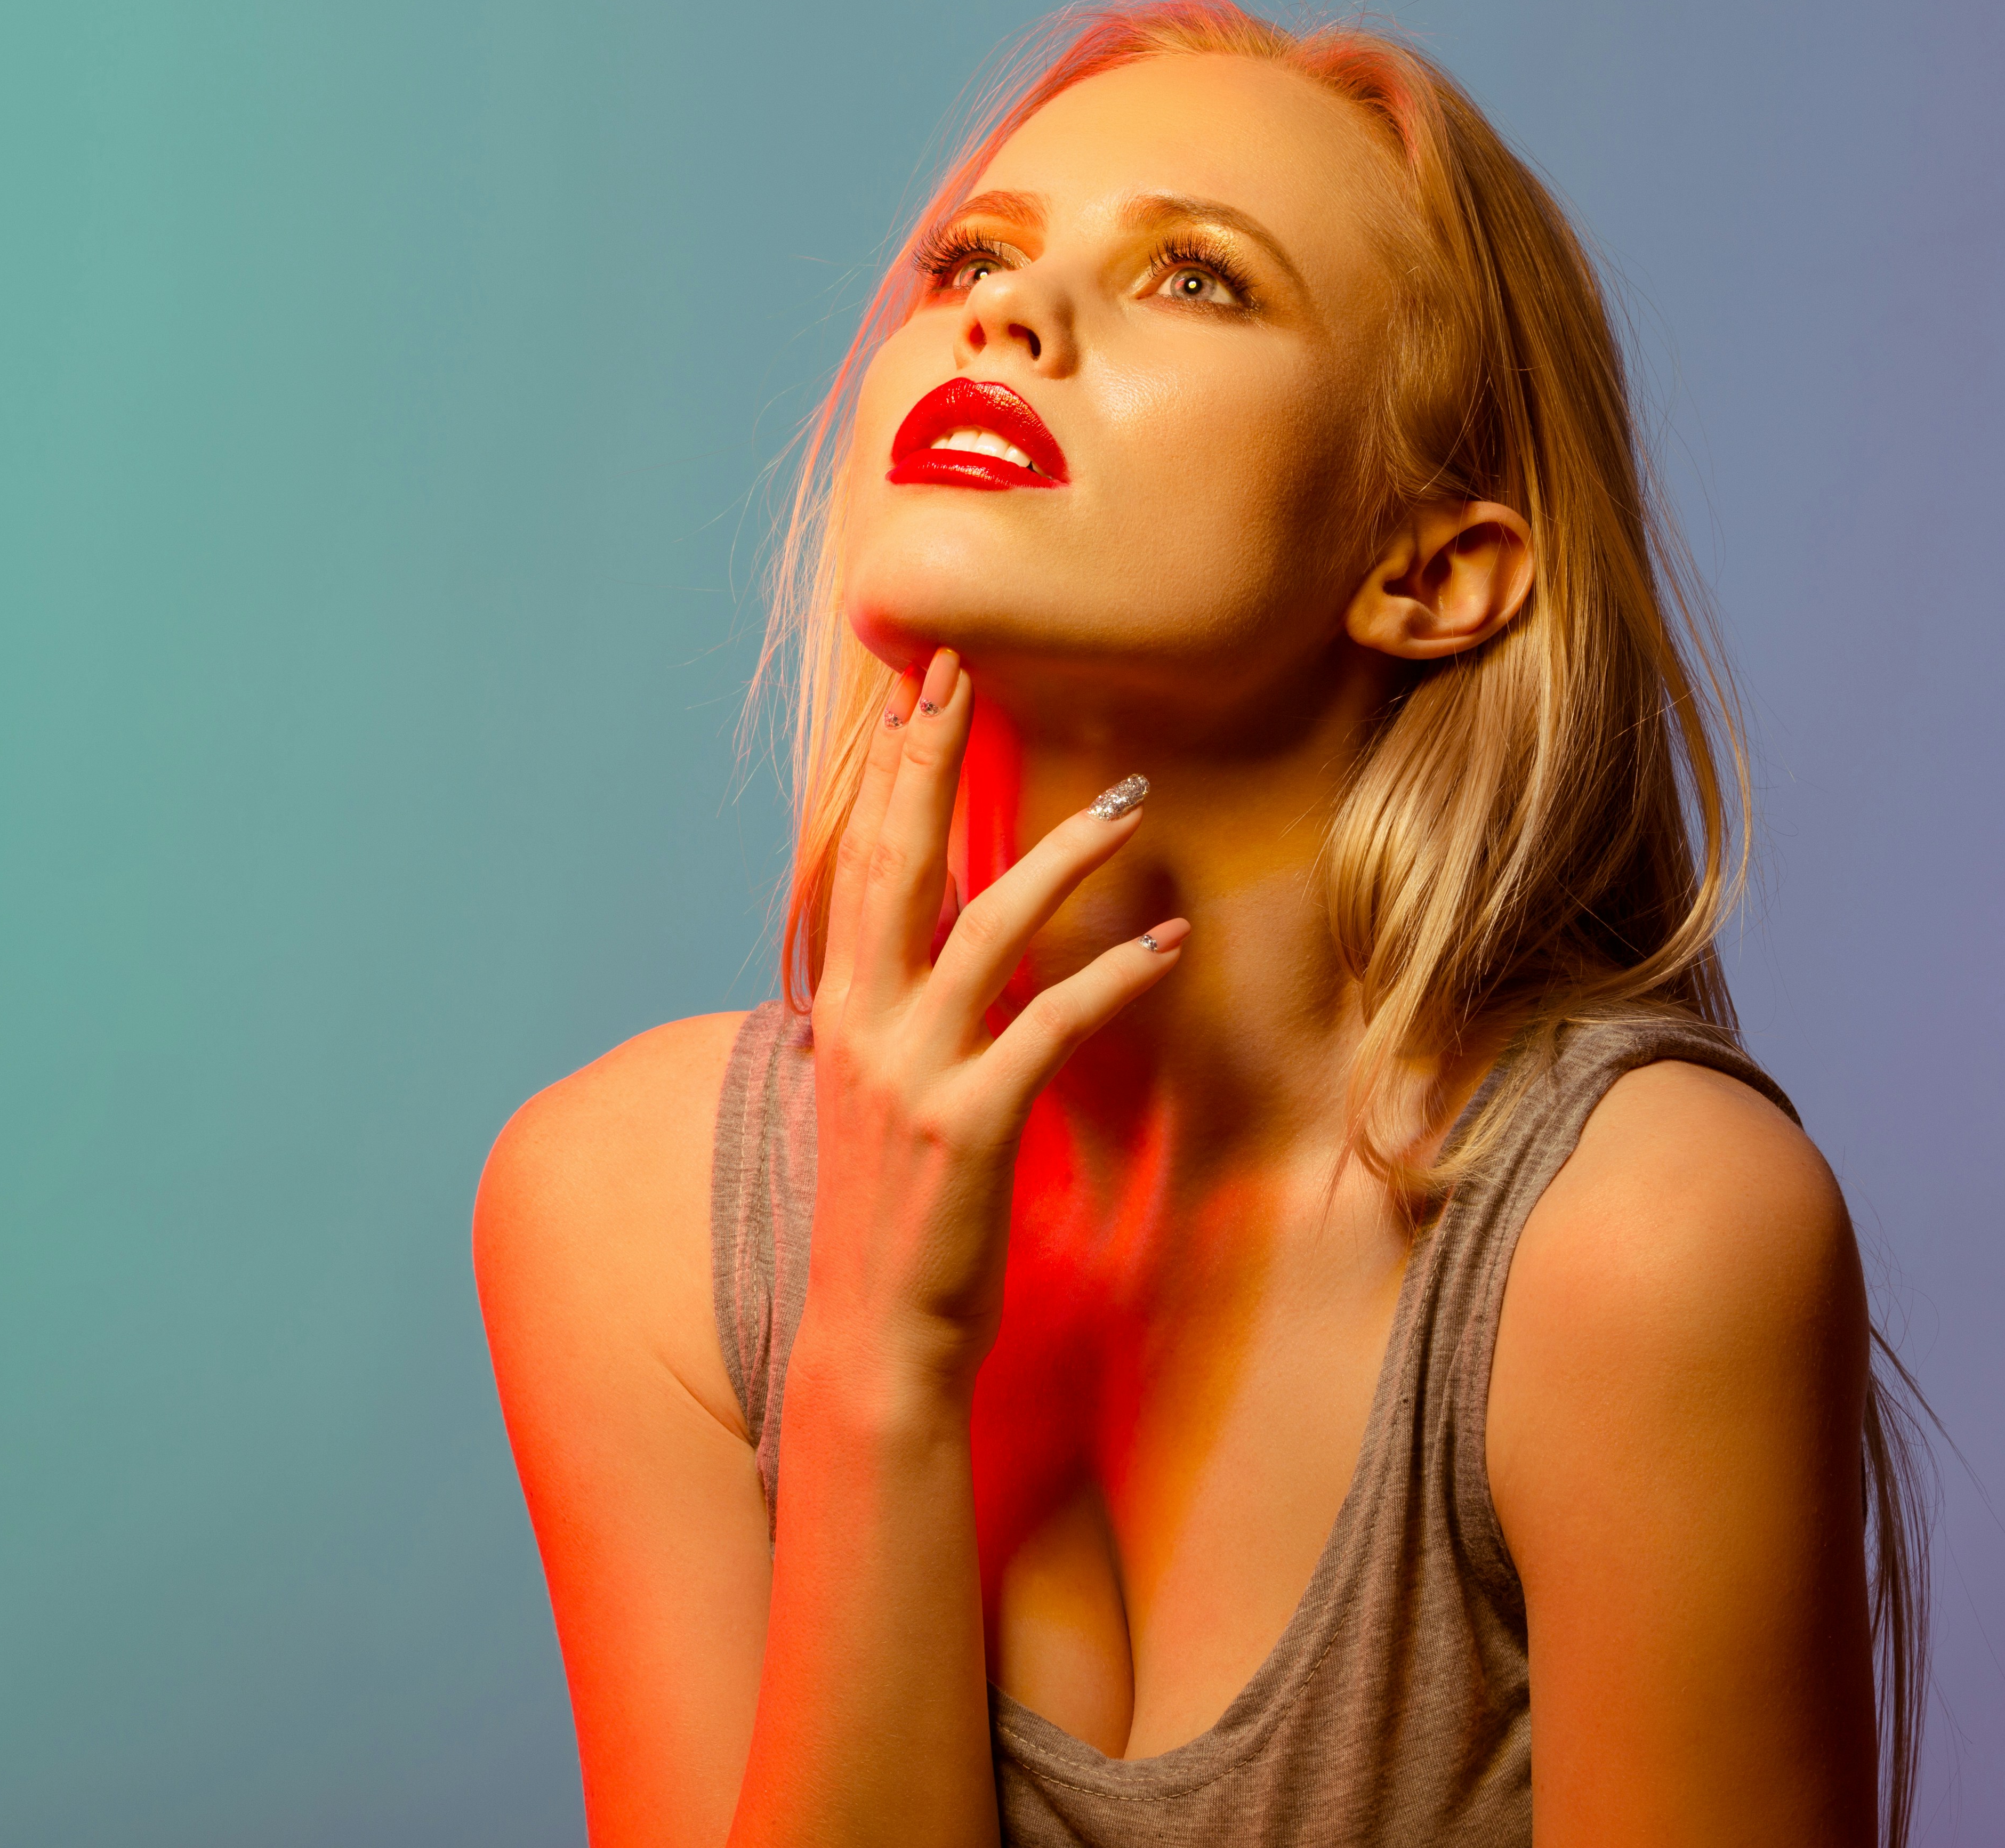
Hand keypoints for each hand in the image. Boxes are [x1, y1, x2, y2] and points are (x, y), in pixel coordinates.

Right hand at [802, 650, 1187, 1399]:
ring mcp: (911, 1074)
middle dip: (929, 759)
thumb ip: (892, 1017)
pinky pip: (1050, 1027)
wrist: (873, 1336)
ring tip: (1128, 798)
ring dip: (1059, 856)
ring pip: (985, 929)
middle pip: (897, 862)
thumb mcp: (873, 1094)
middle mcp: (861, 1026)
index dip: (888, 772)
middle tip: (964, 668)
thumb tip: (924, 953)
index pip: (859, 861)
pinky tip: (1166, 942)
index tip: (914, 689)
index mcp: (839, 1011)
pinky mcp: (970, 1125)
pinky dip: (1113, 977)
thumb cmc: (890, 1215)